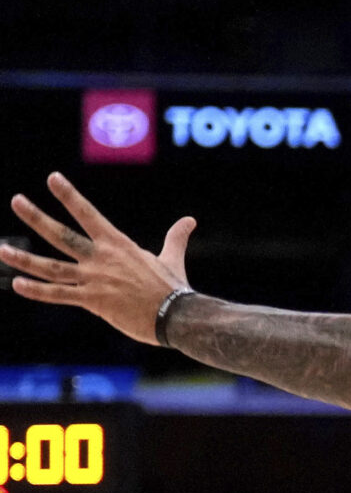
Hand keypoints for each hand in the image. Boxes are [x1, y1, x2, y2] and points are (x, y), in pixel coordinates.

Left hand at [4, 174, 197, 344]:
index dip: (69, 195)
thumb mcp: (172, 258)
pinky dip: (37, 291)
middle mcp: (101, 258)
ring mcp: (94, 280)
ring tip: (1, 249)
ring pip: (51, 267)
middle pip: (61, 234)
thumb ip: (175, 237)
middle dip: (36, 217)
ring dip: (24, 258)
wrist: (177, 314)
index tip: (52, 178)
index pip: (88, 214)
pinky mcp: (93, 302)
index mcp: (118, 244)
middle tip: (16, 200)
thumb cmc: (174, 287)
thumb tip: (190, 220)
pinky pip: (59, 295)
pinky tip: (17, 284)